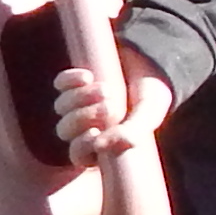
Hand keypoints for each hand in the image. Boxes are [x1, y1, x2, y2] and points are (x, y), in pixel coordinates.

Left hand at [48, 58, 171, 162]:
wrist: (155, 59)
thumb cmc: (153, 93)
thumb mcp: (148, 113)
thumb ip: (132, 132)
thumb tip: (100, 146)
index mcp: (103, 142)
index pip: (79, 154)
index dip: (82, 146)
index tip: (96, 133)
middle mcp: (85, 124)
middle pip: (65, 130)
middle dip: (84, 119)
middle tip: (110, 107)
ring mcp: (76, 102)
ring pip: (61, 107)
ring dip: (80, 99)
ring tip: (106, 90)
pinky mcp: (73, 81)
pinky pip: (60, 83)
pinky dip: (70, 81)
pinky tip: (87, 77)